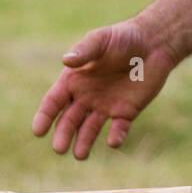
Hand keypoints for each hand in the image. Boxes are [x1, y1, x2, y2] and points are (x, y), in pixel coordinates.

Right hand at [31, 20, 173, 159]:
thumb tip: (66, 61)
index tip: (38, 131)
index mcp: (74, 79)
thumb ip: (85, 51)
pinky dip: (115, 136)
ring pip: (89, 129)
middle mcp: (86, 96)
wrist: (153, 43)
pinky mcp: (126, 112)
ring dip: (83, 142)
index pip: (54, 101)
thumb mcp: (101, 40)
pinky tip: (113, 141)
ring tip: (80, 155)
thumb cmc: (123, 37)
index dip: (45, 116)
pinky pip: (118, 128)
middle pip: (69, 120)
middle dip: (63, 134)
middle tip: (59, 149)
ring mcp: (105, 106)